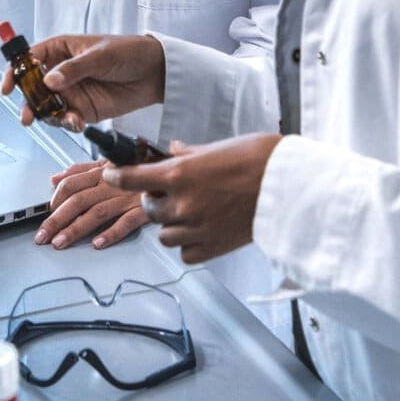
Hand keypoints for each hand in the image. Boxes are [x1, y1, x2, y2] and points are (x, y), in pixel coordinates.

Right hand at [0, 34, 165, 129]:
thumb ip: (74, 69)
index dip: (15, 72)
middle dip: (28, 103)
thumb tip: (49, 80)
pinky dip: (67, 124)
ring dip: (49, 117)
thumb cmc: (129, 52)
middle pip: (33, 88)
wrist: (156, 73)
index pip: (29, 60)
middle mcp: (61, 72)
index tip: (8, 86)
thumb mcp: (100, 56)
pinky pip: (66, 120)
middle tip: (27, 117)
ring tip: (66, 120)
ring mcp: (71, 92)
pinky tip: (77, 123)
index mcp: (60, 50)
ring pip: (47, 108)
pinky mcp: (83, 110)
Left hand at [33, 161, 145, 250]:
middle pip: (78, 201)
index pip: (72, 184)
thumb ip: (82, 170)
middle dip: (57, 220)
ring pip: (96, 213)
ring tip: (60, 243)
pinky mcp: (143, 209)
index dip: (56, 199)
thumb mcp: (109, 162)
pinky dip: (111, 233)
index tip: (47, 213)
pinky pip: (126, 222)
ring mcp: (127, 197)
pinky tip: (98, 244)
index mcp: (102, 172)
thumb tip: (55, 178)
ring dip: (76, 229)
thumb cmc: (142, 166)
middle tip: (43, 236)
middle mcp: (112, 184)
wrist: (175, 167)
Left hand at [106, 133, 282, 264]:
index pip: (131, 178)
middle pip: (148, 209)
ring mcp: (196, 228)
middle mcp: (183, 204)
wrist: (289, 187)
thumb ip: (188, 154)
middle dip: (155, 200)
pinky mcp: (212, 248)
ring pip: (164, 234)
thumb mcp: (217, 148)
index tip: (110, 174)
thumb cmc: (258, 159)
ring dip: (171, 223)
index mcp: (180, 174)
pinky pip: (185, 252)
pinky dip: (188, 243)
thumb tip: (173, 151)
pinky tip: (202, 229)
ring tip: (190, 211)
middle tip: (170, 191)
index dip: (116, 175)